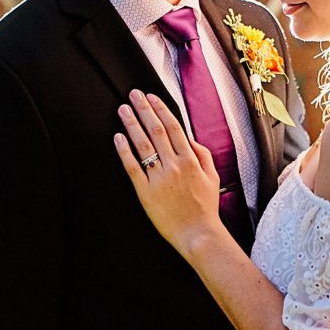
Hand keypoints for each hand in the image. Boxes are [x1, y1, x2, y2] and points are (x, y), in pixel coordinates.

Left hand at [114, 89, 223, 252]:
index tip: (151, 97)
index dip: (161, 109)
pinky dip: (124, 151)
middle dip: (144, 109)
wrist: (198, 234)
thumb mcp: (212, 178)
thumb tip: (190, 139)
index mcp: (190, 160)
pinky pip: (133, 167)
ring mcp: (159, 178)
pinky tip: (118, 137)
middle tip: (133, 94)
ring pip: (143, 145)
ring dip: (132, 124)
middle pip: (156, 130)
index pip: (173, 127)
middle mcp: (174, 165)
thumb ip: (203, 155)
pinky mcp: (146, 192)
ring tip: (123, 110)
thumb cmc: (206, 208)